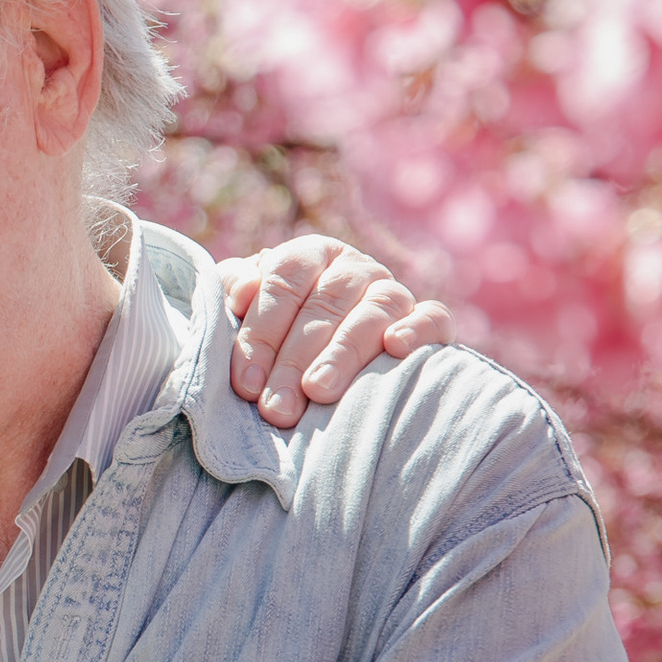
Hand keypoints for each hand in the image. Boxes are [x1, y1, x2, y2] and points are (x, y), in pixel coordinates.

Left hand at [221, 236, 450, 425]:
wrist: (312, 354)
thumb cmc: (268, 332)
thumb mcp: (238, 307)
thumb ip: (230, 289)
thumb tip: (244, 290)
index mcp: (307, 254)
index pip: (284, 281)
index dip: (261, 332)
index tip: (245, 384)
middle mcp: (352, 267)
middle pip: (325, 303)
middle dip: (294, 359)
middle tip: (276, 407)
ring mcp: (392, 290)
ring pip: (375, 310)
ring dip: (345, 352)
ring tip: (319, 392)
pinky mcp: (427, 319)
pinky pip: (432, 316)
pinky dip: (419, 329)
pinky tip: (396, 349)